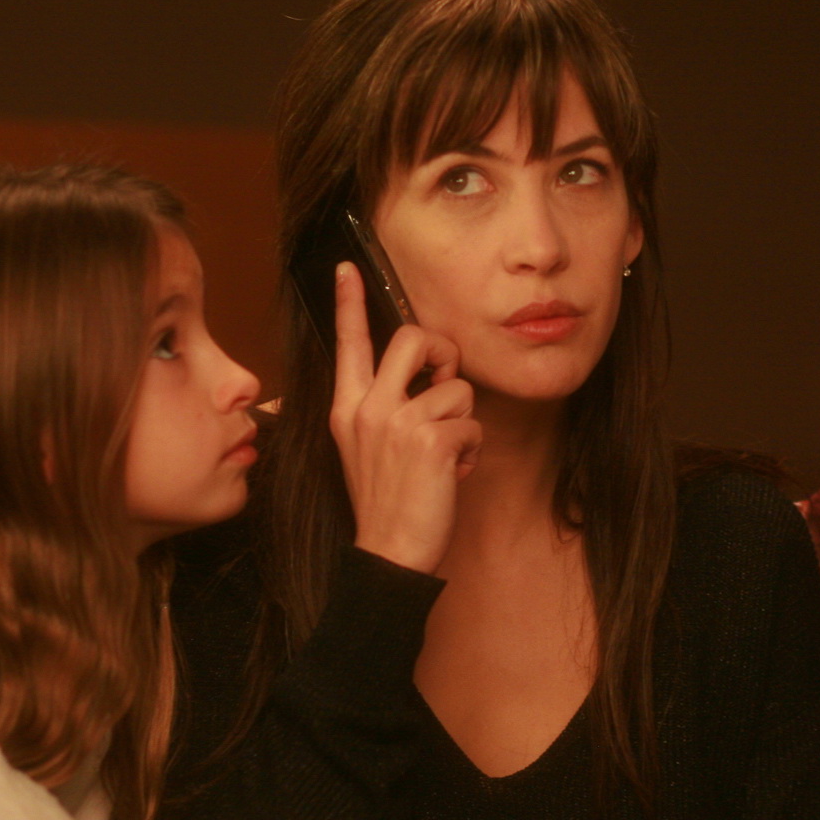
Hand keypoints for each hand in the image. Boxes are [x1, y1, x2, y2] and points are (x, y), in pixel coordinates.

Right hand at [327, 261, 479, 573]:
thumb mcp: (364, 448)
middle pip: (414, 338)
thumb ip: (381, 408)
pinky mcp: (431, 441)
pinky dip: (471, 450)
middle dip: (443, 354)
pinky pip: (472, 423)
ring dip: (462, 421)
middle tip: (444, 386)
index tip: (347, 267)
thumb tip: (419, 378)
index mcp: (347, 406)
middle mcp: (368, 407)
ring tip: (443, 454)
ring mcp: (398, 422)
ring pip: (456, 387)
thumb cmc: (386, 501)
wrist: (388, 552)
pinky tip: (452, 474)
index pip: (349, 344)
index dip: (349, 302)